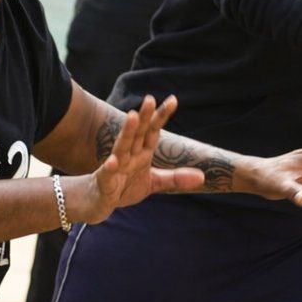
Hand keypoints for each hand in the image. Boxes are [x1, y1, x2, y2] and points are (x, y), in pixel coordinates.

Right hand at [79, 96, 203, 223]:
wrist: (99, 202)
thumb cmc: (125, 187)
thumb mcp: (154, 183)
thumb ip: (175, 178)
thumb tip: (202, 176)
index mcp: (141, 153)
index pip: (152, 131)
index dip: (161, 116)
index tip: (173, 100)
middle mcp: (128, 155)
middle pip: (138, 134)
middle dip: (144, 117)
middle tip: (149, 99)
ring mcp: (116, 167)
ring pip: (121, 147)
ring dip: (127, 132)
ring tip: (132, 117)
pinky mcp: (105, 181)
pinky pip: (108, 173)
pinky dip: (110, 167)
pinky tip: (112, 161)